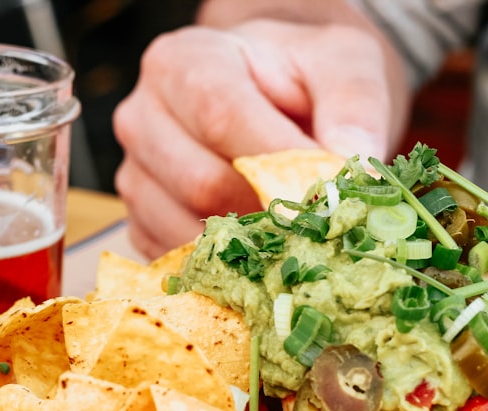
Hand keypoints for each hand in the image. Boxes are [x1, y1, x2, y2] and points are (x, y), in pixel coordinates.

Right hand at [113, 16, 408, 257]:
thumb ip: (354, 107)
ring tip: (293, 234)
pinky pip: (179, 262)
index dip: (276, 162)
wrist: (268, 97)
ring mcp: (133, 178)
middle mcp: (141, 119)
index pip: (220, 117)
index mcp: (182, 63)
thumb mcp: (341, 63)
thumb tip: (350, 169)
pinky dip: (224, 269)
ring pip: (185, 232)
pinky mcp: (138, 224)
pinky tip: (260, 251)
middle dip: (268, 212)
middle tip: (320, 223)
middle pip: (200, 184)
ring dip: (248, 248)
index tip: (327, 191)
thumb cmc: (299, 77)